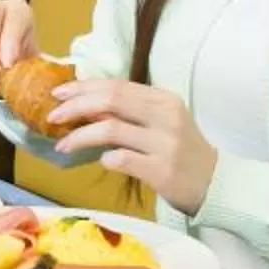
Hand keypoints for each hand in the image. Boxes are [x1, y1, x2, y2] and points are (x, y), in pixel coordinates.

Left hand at [47, 78, 219, 215]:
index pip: (116, 85)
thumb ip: (129, 111)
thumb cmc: (181, 150)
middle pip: (110, 100)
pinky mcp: (163, 170)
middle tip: (52, 117)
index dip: (83, 87)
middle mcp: (165, 116)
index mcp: (163, 99)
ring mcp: (165, 143)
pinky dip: (105, 159)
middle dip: (75, 106)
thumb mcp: (160, 122)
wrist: (215, 183)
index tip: (58, 93)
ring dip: (80, 136)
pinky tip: (101, 161)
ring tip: (63, 146)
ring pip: (111, 129)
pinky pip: (122, 159)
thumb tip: (85, 105)